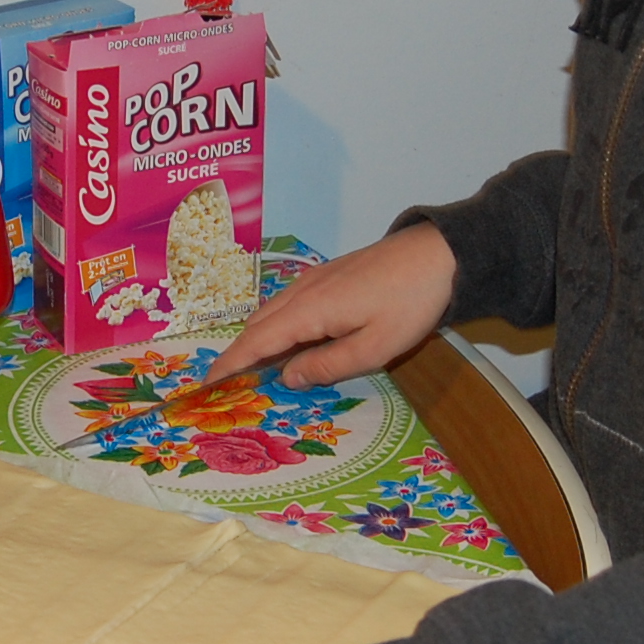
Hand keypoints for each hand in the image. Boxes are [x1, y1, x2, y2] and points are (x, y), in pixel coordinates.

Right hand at [223, 222, 455, 390]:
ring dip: (258, 342)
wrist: (437, 254)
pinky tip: (289, 346)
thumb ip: (326, 366)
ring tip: (255, 373)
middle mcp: (301, 292)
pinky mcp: (326, 277)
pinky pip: (287, 306)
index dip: (229, 365)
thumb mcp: (373, 349)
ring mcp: (312, 281)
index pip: (255, 342)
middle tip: (228, 389)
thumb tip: (286, 378)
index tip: (206, 385)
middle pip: (256, 326)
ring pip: (270, 314)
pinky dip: (276, 328)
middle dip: (238, 356)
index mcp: (308, 310)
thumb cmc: (409, 303)